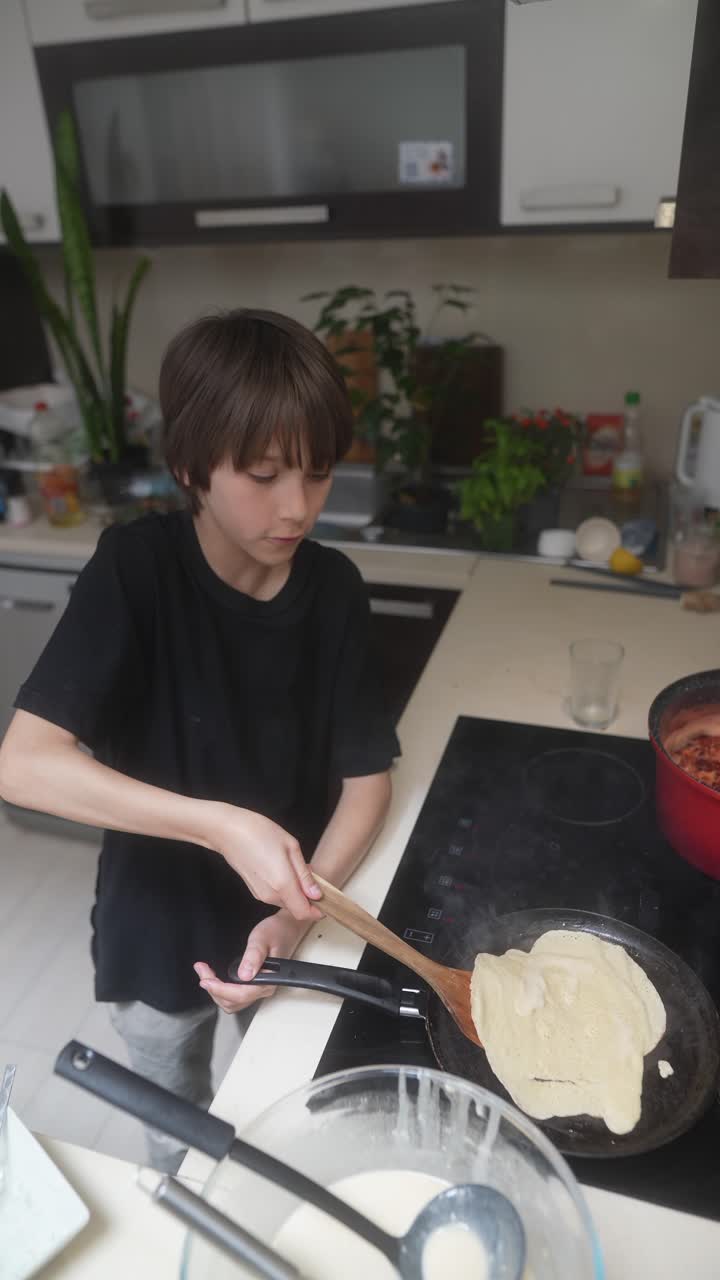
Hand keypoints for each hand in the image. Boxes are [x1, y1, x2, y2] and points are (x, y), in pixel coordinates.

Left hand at [194, 910, 307, 1013]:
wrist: (288, 928)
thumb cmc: (278, 931)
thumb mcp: (262, 938)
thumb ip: (253, 956)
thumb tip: (244, 975)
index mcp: (268, 980)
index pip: (240, 994)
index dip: (220, 990)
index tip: (205, 980)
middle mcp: (264, 988)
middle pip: (233, 1002)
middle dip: (214, 990)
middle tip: (202, 971)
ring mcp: (259, 988)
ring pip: (233, 1002)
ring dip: (216, 992)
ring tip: (205, 973)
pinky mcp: (254, 985)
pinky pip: (235, 996)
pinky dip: (221, 990)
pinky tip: (214, 977)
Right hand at [211, 804, 322, 920]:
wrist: (227, 831)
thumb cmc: (259, 832)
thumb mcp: (291, 847)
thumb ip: (304, 875)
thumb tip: (317, 894)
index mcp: (283, 884)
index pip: (304, 913)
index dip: (317, 909)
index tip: (324, 896)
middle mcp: (271, 895)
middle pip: (296, 908)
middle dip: (307, 896)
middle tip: (309, 871)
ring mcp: (261, 895)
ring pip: (287, 902)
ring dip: (295, 890)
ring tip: (292, 864)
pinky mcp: (255, 891)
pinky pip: (276, 896)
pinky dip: (284, 887)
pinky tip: (281, 867)